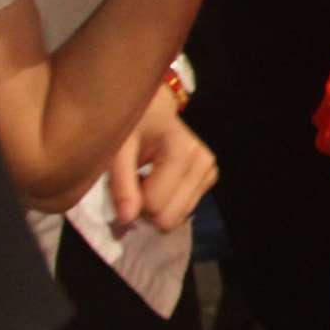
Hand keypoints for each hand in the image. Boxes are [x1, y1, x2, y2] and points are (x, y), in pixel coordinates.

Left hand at [106, 88, 216, 235]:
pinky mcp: (210, 177)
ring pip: (179, 216)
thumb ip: (122, 184)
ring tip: (146, 182)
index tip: (124, 182)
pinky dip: (168, 203)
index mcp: (182, 151)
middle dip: (146, 209)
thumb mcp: (118, 149)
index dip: (132, 201)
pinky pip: (185, 209)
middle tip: (134, 186)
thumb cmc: (133, 124)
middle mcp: (203, 162)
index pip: (155, 203)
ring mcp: (210, 170)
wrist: (153, 108)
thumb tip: (128, 220)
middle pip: (170, 215)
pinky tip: (160, 183)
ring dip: (157, 207)